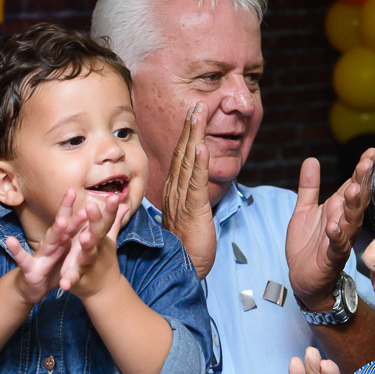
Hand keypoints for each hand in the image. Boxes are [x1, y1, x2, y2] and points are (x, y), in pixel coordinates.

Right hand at [6, 190, 83, 303]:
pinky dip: (16, 250)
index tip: (88, 192)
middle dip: (69, 212)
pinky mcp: (29, 268)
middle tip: (76, 198)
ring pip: (49, 241)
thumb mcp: (68, 254)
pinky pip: (22, 259)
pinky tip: (10, 241)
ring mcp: (40, 254)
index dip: (78, 207)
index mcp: (62, 240)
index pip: (69, 220)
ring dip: (55, 231)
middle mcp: (50, 243)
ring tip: (62, 221)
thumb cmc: (52, 269)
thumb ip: (78, 239)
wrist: (32, 288)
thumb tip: (92, 222)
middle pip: (61, 226)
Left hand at [61, 193, 128, 297]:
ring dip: (87, 246)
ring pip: (87, 254)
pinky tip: (64, 284)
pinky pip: (73, 279)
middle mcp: (96, 250)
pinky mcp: (79, 278)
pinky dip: (69, 281)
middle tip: (92, 206)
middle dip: (95, 221)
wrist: (104, 290)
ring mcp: (88, 264)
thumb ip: (113, 221)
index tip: (115, 197)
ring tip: (85, 238)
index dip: (110, 210)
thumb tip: (124, 204)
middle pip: (97, 234)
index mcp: (100, 239)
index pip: (107, 221)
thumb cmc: (103, 259)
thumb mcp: (107, 239)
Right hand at [162, 103, 214, 277]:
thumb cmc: (185, 247)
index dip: (186, 135)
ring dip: (193, 136)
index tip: (192, 115)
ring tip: (198, 114)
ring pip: (188, 162)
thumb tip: (193, 184)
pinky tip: (201, 147)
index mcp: (173, 191)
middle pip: (182, 153)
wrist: (182, 269)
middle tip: (196, 105)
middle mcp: (174, 191)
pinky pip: (195, 183)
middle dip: (189, 127)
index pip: (181, 157)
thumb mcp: (186, 217)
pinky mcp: (192, 210)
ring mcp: (181, 199)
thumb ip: (187, 198)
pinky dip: (199, 164)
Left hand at [287, 150, 374, 309]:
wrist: (303, 277)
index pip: (352, 185)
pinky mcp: (332, 256)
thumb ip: (309, 186)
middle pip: (356, 200)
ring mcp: (340, 239)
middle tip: (365, 164)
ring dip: (353, 206)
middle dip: (361, 181)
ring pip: (351, 221)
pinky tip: (334, 226)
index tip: (369, 152)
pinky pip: (337, 245)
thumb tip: (311, 159)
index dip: (360, 170)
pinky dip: (337, 236)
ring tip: (353, 190)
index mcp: (337, 209)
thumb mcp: (304, 210)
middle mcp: (343, 222)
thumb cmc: (308, 243)